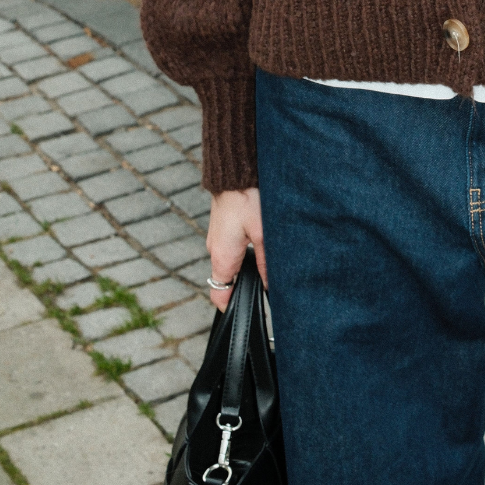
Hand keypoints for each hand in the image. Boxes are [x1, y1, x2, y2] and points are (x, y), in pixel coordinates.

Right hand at [206, 187, 267, 309]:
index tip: (249, 311)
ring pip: (228, 265)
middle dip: (242, 288)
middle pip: (225, 281)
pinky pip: (228, 250)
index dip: (233, 307)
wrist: (234, 172)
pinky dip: (241, 255)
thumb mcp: (263, 234)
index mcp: (222, 258)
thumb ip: (266, 263)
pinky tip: (258, 247)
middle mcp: (214, 250)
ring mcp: (216, 239)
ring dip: (243, 270)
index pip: (219, 295)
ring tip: (265, 269)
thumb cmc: (247, 199)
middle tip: (264, 290)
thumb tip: (270, 286)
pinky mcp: (221, 228)